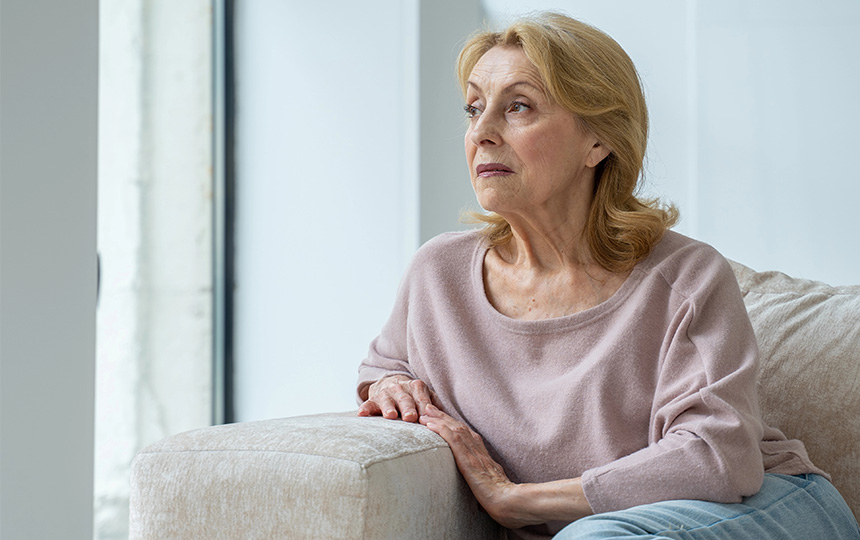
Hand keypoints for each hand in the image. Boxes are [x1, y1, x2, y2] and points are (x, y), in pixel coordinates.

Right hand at [357, 375, 436, 422]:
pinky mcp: (373, 399)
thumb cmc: (413, 396)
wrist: (391, 384)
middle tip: (411, 418)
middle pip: (405, 399)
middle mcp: (401, 388)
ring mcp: (386, 393)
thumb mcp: (425, 397)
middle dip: (408, 408)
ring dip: (389, 407)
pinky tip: (361, 414)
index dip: (424, 407)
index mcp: (417, 387)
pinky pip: (368, 404)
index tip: (426, 417)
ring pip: (387, 400)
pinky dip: (365, 408)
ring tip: (390, 415)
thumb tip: (449, 419)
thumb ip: (435, 406)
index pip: (422, 399)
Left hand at [419, 405, 533, 528]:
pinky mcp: (468, 458)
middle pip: (458, 428)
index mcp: (483, 457)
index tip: (442, 419)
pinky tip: (429, 424)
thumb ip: (484, 485)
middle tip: (429, 407)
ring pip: (454, 429)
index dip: (453, 426)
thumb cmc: (502, 501)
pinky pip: (452, 439)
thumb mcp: (491, 488)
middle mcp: (478, 450)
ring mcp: (473, 453)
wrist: (508, 502)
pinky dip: (440, 429)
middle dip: (443, 417)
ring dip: (438, 418)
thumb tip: (479, 497)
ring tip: (425, 411)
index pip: (466, 436)